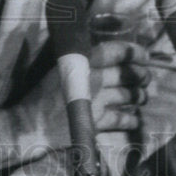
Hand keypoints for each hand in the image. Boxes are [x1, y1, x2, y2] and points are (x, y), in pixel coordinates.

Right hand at [12, 40, 149, 153]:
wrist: (30, 124)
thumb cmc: (43, 94)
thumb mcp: (60, 69)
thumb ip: (83, 61)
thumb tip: (108, 54)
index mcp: (82, 62)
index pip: (116, 51)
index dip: (134, 52)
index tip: (144, 55)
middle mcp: (92, 80)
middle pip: (127, 74)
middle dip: (142, 75)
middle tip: (146, 78)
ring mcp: (95, 102)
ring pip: (128, 96)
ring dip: (139, 96)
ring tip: (142, 97)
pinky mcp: (95, 123)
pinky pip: (121, 120)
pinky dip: (131, 120)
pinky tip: (134, 119)